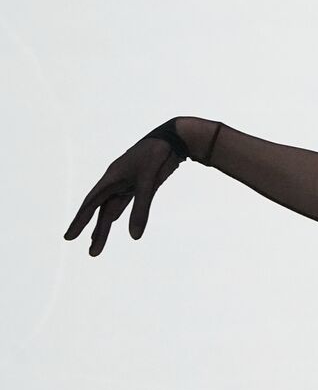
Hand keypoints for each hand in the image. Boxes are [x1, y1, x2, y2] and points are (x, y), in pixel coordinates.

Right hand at [63, 124, 185, 255]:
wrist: (175, 137)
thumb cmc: (158, 155)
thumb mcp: (149, 181)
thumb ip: (141, 208)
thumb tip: (134, 236)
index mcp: (112, 178)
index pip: (91, 204)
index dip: (80, 221)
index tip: (69, 237)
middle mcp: (116, 181)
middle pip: (102, 210)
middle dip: (95, 231)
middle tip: (91, 253)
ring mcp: (127, 182)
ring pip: (111, 208)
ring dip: (104, 226)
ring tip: (95, 245)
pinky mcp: (139, 182)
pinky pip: (124, 202)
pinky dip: (117, 214)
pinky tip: (113, 221)